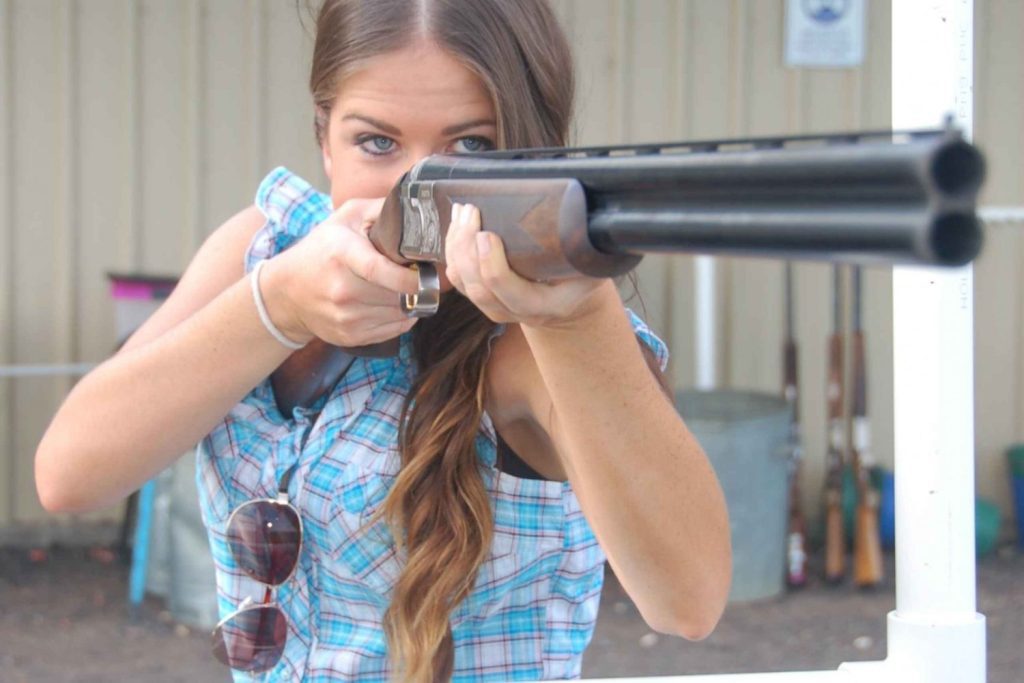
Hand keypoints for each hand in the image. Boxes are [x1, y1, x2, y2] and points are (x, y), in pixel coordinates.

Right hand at [259, 198, 420, 346]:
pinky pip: (394, 330)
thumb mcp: (346, 217)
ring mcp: (346, 317)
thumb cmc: (321, 249)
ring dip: (410, 302)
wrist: (286, 292)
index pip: (381, 270)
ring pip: (399, 314)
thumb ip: (381, 209)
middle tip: (422, 275)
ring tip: (405, 287)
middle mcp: (342, 290)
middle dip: (416, 287)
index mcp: (342, 255)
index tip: (427, 273)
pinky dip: (402, 317)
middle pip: (397, 295)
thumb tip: (414, 207)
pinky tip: (394, 303)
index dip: (411, 276)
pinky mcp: (350, 336)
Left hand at [443, 202, 609, 328]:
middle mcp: (516, 312)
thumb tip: (589, 216)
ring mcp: (496, 309)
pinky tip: (457, 225)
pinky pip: (458, 280)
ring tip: (462, 212)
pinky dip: (452, 253)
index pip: (508, 292)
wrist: (571, 302)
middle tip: (470, 211)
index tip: (487, 233)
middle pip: (479, 288)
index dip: (492, 264)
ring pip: (464, 284)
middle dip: (467, 248)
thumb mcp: (593, 264)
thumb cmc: (582, 276)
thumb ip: (585, 248)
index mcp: (546, 305)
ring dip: (456, 247)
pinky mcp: (482, 299)